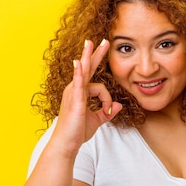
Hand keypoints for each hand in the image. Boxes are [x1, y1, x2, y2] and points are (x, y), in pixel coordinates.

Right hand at [53, 39, 121, 155]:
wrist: (67, 143)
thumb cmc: (77, 132)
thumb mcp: (96, 120)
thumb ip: (107, 112)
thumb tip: (118, 106)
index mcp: (80, 93)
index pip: (97, 84)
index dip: (107, 96)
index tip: (109, 109)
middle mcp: (75, 89)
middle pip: (88, 68)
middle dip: (95, 54)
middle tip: (103, 41)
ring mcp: (73, 93)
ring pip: (85, 73)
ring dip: (88, 57)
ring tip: (91, 43)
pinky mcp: (74, 99)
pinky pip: (78, 83)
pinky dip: (79, 73)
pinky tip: (79, 63)